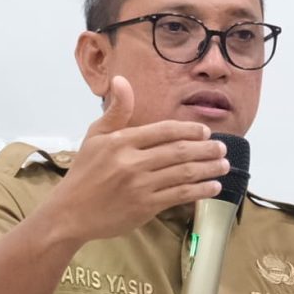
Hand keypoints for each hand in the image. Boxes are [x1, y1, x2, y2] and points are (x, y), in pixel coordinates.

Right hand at [39, 77, 227, 243]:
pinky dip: (200, 190)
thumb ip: (115, 111)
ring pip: (183, 173)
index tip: (205, 131)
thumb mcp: (95, 136)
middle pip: (179, 151)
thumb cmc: (84, 173)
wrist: (70, 213)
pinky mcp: (145, 207)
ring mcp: (140, 186)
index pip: (164, 130)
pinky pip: (179, 195)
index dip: (189, 130)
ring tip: (223, 165)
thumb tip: (122, 80)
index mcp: (122, 141)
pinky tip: (213, 187)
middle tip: (222, 148)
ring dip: (208, 168)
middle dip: (206, 149)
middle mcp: (132, 162)